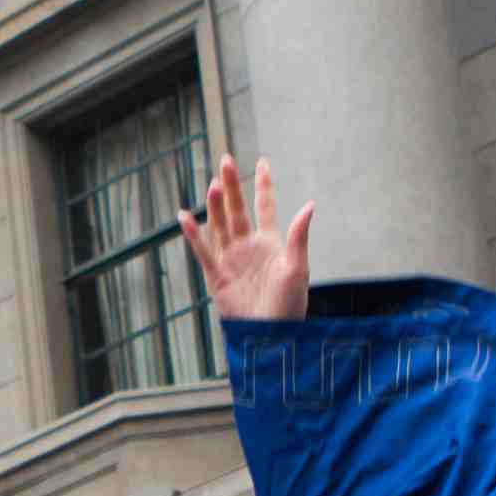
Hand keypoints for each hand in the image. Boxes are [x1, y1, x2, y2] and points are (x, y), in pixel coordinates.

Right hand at [183, 160, 312, 326]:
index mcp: (271, 243)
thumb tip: (309, 205)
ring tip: (213, 185)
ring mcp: (231, 260)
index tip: (262, 162)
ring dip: (216, 206)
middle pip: (237, 210)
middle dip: (232, 186)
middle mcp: (248, 247)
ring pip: (220, 226)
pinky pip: (203, 252)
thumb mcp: (298, 267)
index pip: (265, 207)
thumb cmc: (290, 304)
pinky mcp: (216, 277)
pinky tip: (185, 217)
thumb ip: (298, 236)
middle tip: (225, 160)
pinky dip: (193, 235)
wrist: (270, 336)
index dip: (263, 185)